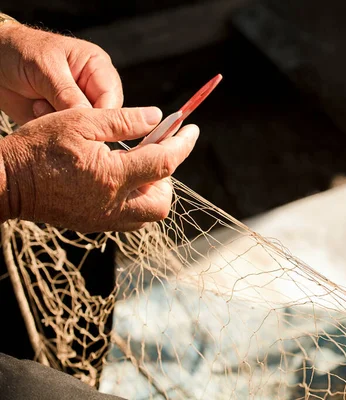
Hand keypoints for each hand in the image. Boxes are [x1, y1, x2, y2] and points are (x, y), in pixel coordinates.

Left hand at [0, 23, 122, 123]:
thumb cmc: (20, 52)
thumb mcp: (45, 67)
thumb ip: (67, 93)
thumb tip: (89, 118)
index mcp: (97, 68)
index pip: (112, 97)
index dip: (104, 114)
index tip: (87, 125)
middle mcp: (92, 89)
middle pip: (103, 117)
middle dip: (81, 120)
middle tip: (57, 114)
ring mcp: (78, 106)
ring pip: (85, 129)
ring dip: (62, 123)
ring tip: (39, 105)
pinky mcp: (64, 120)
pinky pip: (67, 135)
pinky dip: (51, 129)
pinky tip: (35, 110)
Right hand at [0, 107, 198, 232]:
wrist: (5, 183)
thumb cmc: (39, 148)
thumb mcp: (81, 122)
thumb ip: (123, 121)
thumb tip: (158, 117)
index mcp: (112, 176)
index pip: (165, 162)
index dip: (184, 144)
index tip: (192, 130)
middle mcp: (113, 205)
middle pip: (163, 201)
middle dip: (168, 177)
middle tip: (154, 153)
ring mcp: (104, 219)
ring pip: (148, 214)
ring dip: (153, 190)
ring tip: (136, 166)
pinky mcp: (95, 224)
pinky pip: (130, 218)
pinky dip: (136, 200)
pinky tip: (121, 180)